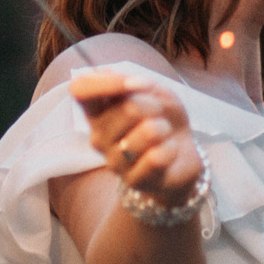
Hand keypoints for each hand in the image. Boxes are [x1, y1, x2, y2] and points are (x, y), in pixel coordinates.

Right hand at [70, 72, 202, 206]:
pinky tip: (167, 152)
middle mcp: (98, 136)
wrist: (184, 152)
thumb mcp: (154, 91)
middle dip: (154, 106)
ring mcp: (113, 160)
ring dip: (164, 129)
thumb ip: (135, 82)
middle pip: (128, 108)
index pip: (80, 90)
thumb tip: (127, 83)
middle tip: (158, 115)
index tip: (138, 84)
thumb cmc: (164, 118)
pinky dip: (170, 149)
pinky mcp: (132, 180)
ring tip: (163, 135)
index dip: (107, 83)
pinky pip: (156, 157)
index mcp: (97, 110)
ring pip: (147, 132)